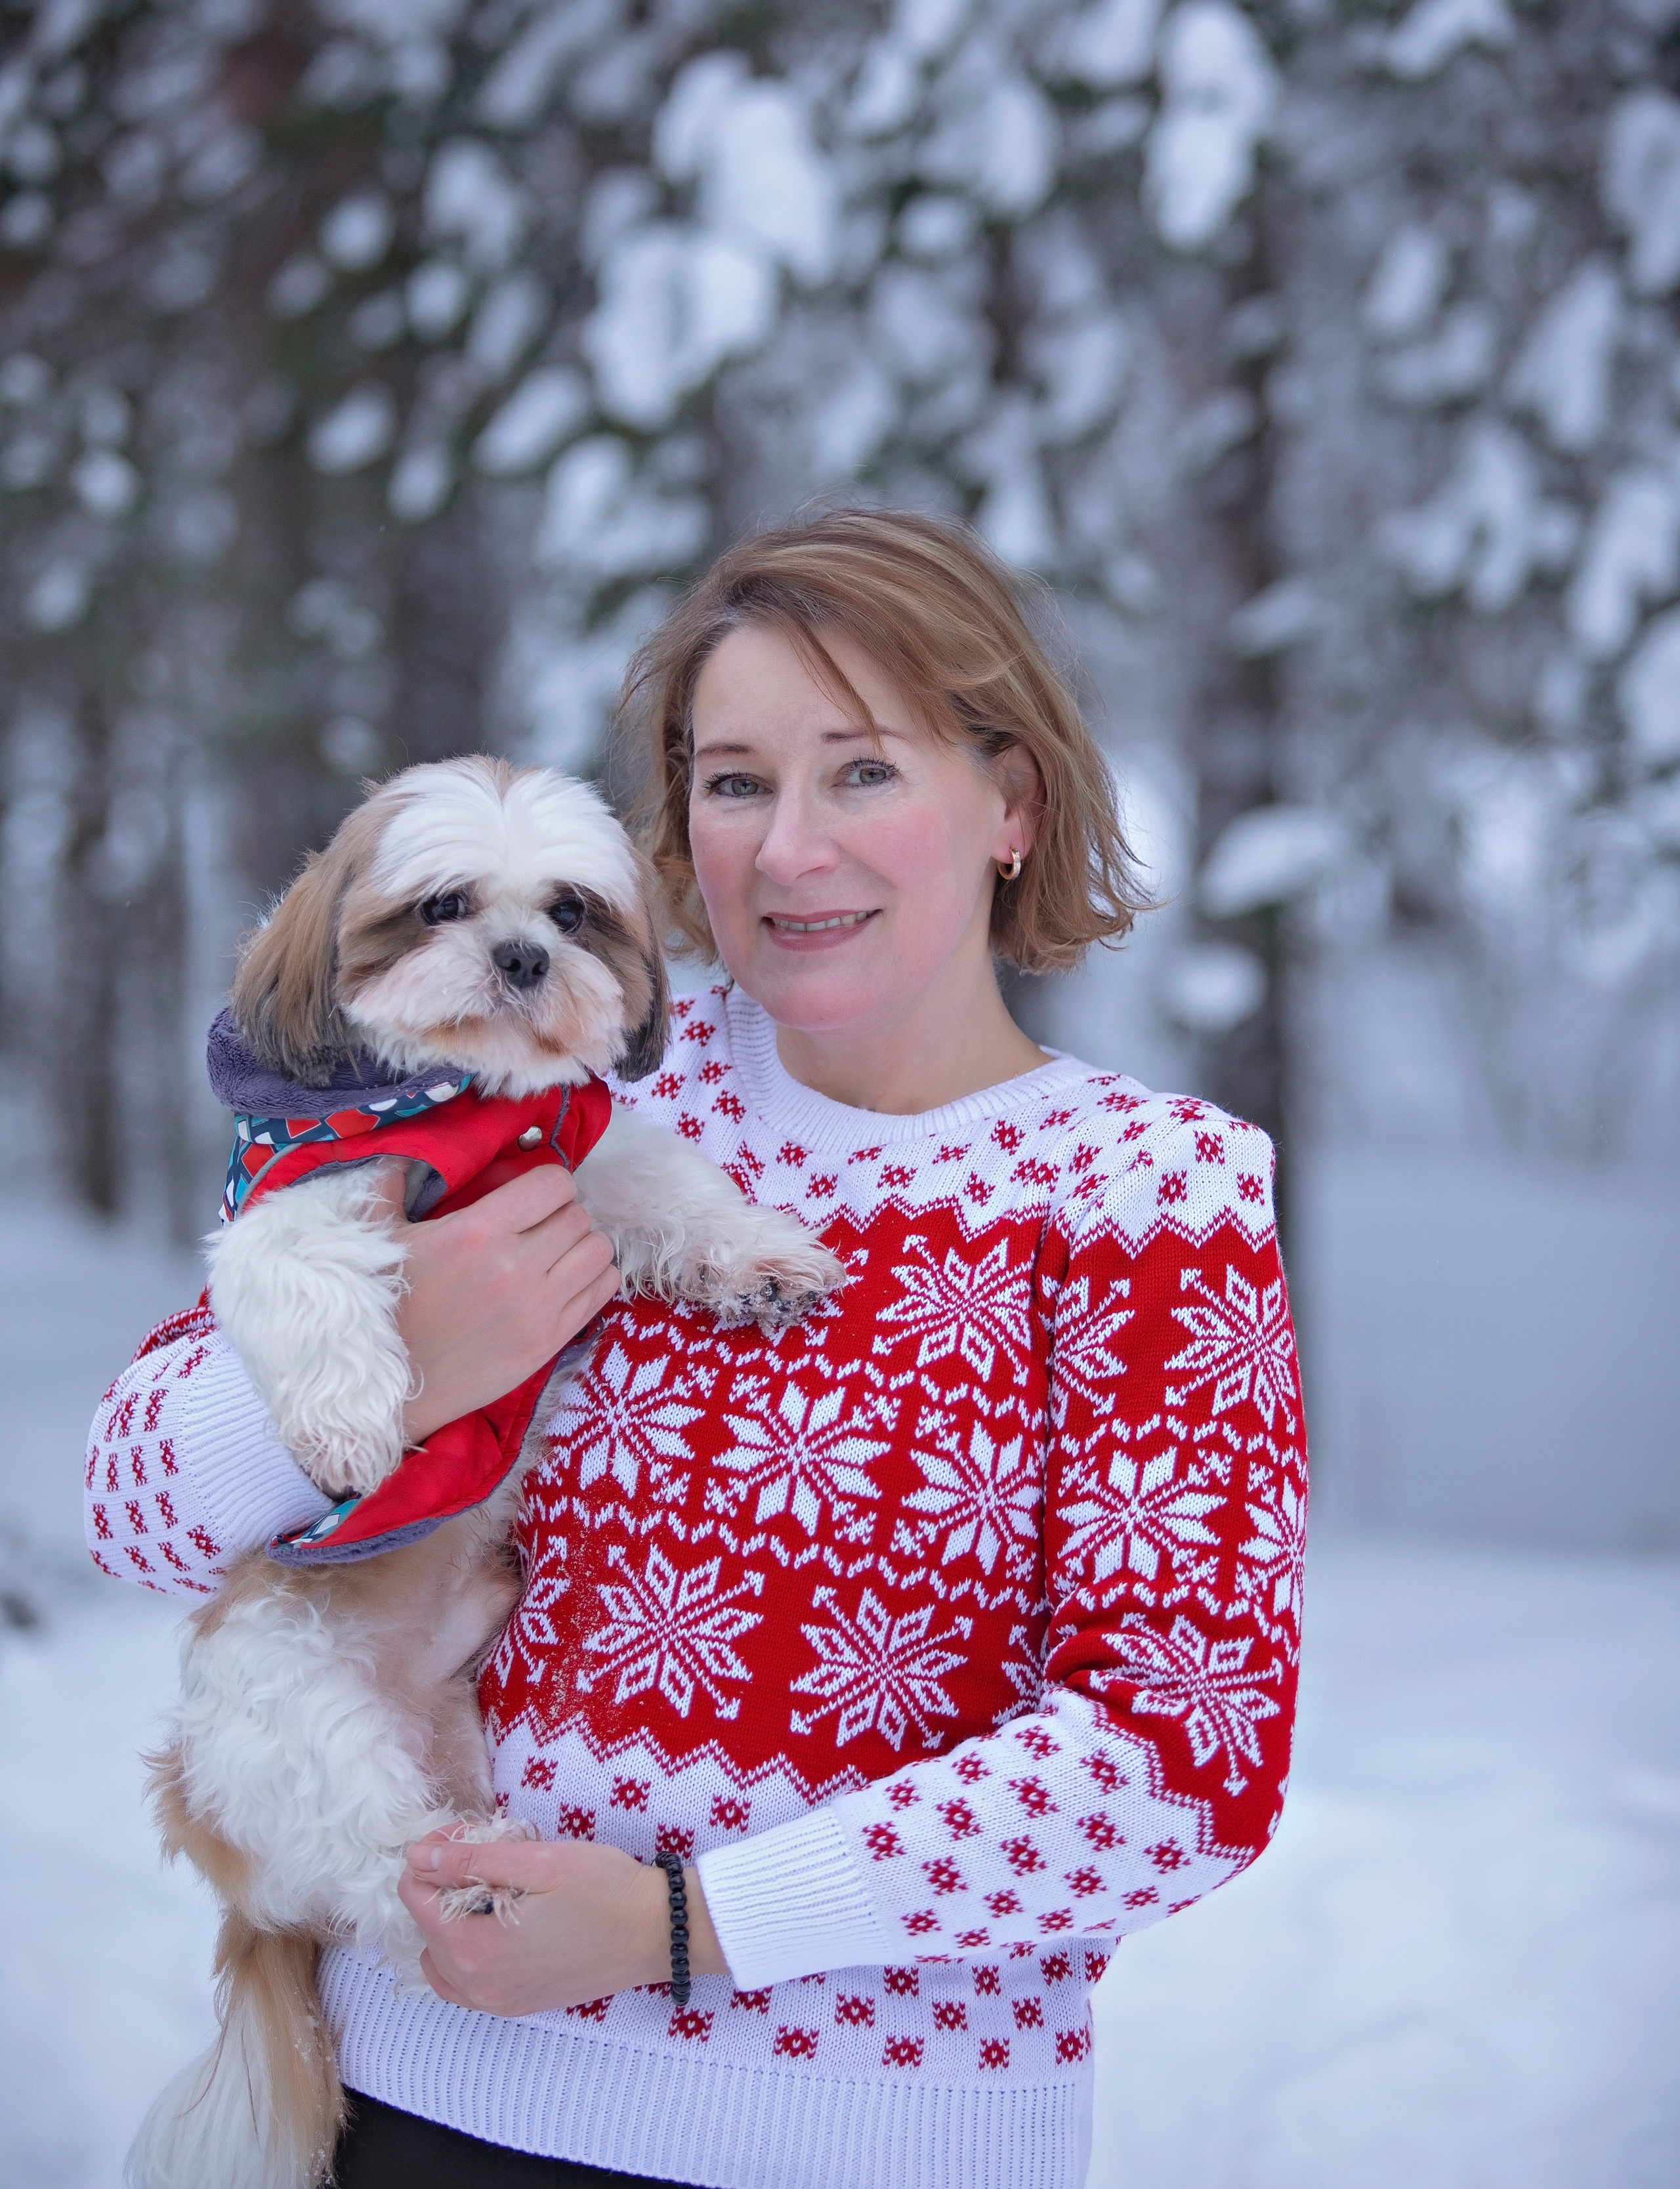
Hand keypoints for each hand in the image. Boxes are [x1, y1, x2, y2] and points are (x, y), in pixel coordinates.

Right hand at [369, 1166, 620, 1443]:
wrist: (387, 1387)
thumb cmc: (383, 1306)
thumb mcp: (376, 1237)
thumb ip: (389, 1182)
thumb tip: (398, 1148)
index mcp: (476, 1232)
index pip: (554, 1184)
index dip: (547, 1185)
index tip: (531, 1198)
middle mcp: (515, 1267)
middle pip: (579, 1216)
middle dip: (562, 1216)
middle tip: (540, 1228)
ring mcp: (538, 1308)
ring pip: (599, 1251)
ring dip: (582, 1247)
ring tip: (557, 1254)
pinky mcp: (549, 1342)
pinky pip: (603, 1291)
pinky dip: (593, 1279)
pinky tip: (566, 1282)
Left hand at [399, 1831, 730, 2016]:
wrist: (657, 1932)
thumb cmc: (603, 1888)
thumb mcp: (538, 1860)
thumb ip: (471, 1860)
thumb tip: (417, 1858)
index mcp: (476, 1948)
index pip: (416, 1897)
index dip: (432, 1856)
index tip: (466, 1833)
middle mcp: (477, 1986)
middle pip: (426, 1928)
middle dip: (442, 1886)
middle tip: (485, 1854)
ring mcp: (497, 2003)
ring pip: (440, 1961)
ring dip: (450, 1923)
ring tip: (491, 1890)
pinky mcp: (517, 2007)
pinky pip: (465, 1985)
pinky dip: (466, 1955)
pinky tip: (498, 1926)